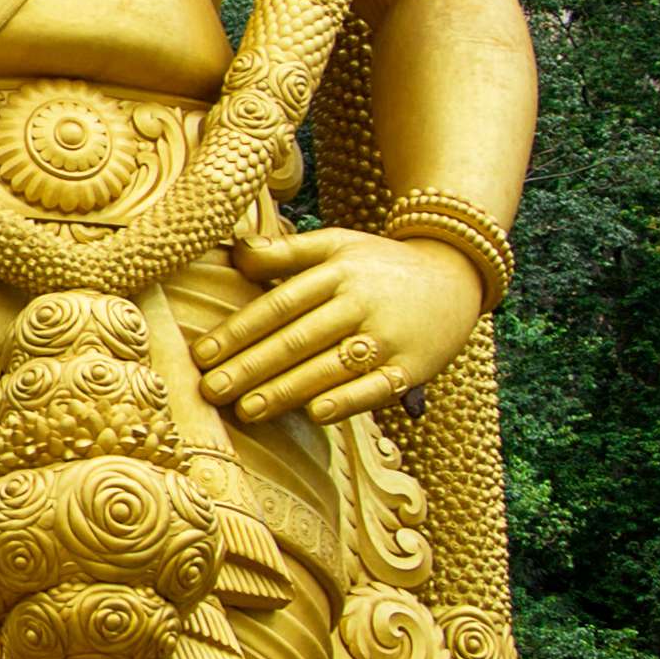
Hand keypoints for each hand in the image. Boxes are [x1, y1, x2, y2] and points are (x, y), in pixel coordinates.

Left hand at [203, 226, 485, 426]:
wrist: (457, 276)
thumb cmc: (381, 265)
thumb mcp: (337, 244)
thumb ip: (286, 252)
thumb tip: (234, 252)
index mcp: (336, 272)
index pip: (279, 304)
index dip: (239, 330)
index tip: (203, 354)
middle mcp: (360, 302)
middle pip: (298, 338)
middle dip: (251, 366)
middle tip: (211, 390)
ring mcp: (389, 336)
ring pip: (330, 365)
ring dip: (287, 390)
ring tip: (247, 410)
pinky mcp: (414, 366)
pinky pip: (377, 386)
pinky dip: (348, 400)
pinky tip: (316, 413)